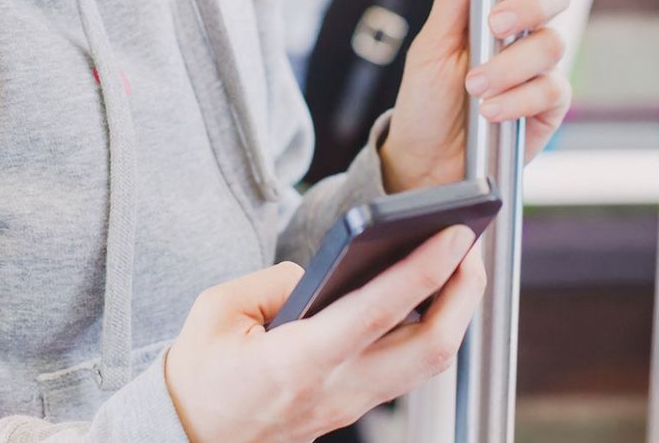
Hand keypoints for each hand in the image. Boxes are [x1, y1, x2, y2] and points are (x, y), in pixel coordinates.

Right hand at [164, 226, 485, 442]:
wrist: (187, 436)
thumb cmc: (199, 374)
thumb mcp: (218, 309)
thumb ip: (277, 280)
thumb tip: (325, 271)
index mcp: (298, 362)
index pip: (377, 312)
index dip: (423, 270)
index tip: (454, 234)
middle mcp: (336, 389)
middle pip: (429, 349)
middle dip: (463, 293)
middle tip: (471, 244)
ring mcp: (349, 404)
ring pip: (427, 363)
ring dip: (453, 312)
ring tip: (459, 263)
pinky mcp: (352, 406)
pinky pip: (407, 368)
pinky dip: (428, 329)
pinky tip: (427, 296)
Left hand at [378, 0, 572, 193]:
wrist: (426, 160)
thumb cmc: (426, 97)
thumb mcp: (432, 42)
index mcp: (496, 2)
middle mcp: (525, 29)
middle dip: (528, 4)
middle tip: (493, 26)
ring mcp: (541, 66)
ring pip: (551, 44)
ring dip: (509, 65)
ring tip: (474, 87)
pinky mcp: (550, 104)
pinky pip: (552, 89)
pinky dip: (519, 98)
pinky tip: (491, 111)